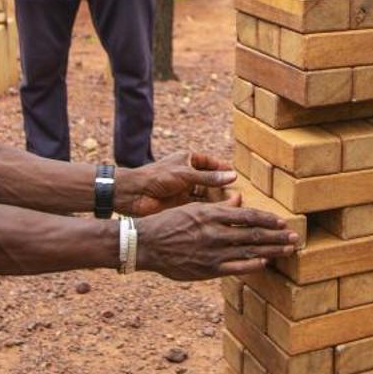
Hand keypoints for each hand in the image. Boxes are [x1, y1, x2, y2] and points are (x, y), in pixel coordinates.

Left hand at [120, 150, 234, 215]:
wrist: (134, 193)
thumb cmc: (157, 177)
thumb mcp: (186, 174)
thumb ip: (209, 178)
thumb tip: (233, 176)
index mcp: (187, 160)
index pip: (209, 162)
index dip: (222, 168)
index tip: (236, 175)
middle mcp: (187, 174)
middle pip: (209, 180)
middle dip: (221, 186)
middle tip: (239, 193)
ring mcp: (184, 190)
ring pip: (205, 194)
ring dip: (216, 199)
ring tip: (234, 204)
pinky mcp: (180, 204)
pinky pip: (198, 205)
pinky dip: (208, 209)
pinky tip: (220, 213)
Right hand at [136, 199, 297, 279]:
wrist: (146, 244)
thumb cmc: (169, 223)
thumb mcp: (193, 208)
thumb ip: (219, 207)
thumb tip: (239, 199)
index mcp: (211, 214)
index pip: (247, 216)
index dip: (268, 220)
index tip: (283, 222)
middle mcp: (215, 232)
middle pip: (253, 234)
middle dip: (277, 236)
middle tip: (295, 237)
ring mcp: (212, 252)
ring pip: (249, 251)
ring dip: (271, 250)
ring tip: (288, 250)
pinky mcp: (207, 269)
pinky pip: (235, 267)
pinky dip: (252, 265)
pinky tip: (265, 263)